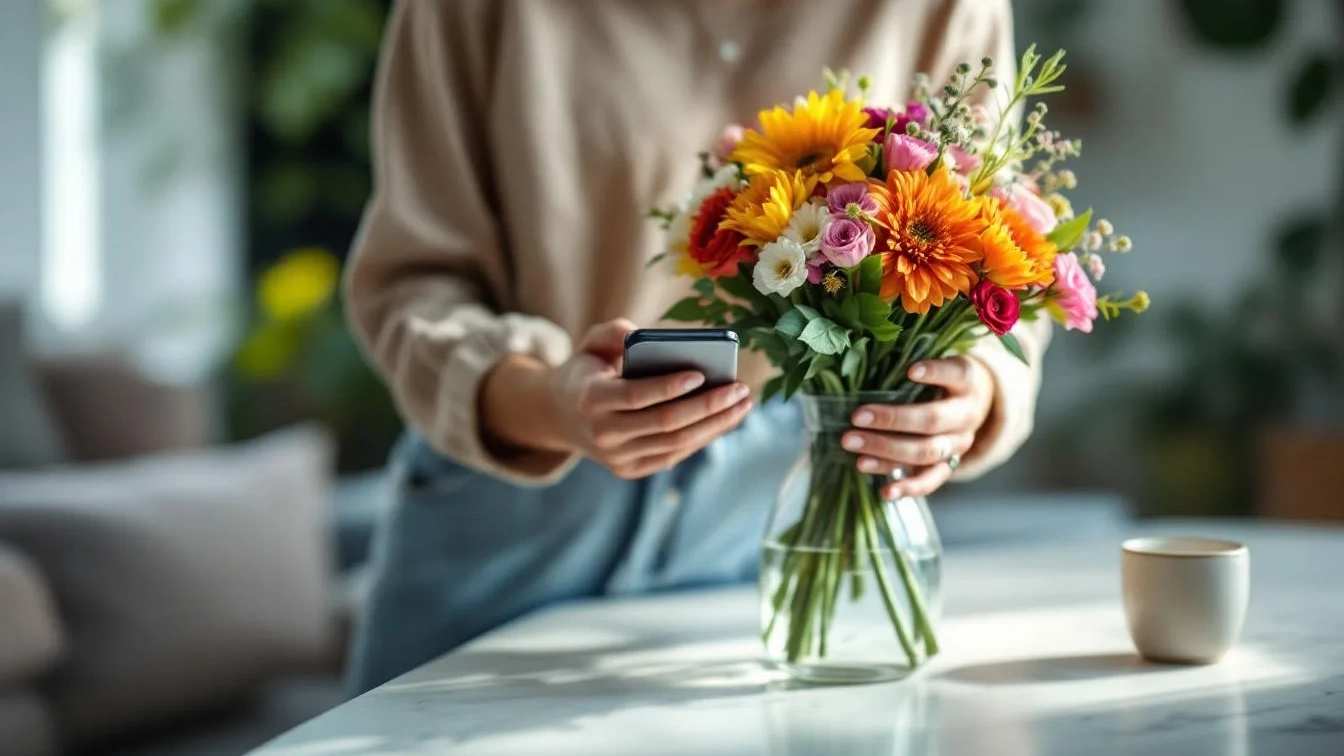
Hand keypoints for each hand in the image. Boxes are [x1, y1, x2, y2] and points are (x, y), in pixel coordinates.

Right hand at [481, 319, 753, 479]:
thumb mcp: (591, 342)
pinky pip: (674, 454)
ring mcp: (616, 457)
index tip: (701, 373)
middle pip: (665, 423)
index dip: (669, 387)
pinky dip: (703, 437)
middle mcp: (602, 433)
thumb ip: (613, 331)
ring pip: (676, 444)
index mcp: (590, 398)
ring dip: (715, 425)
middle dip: (707, 406)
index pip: (635, 396)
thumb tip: (643, 334)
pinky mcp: (630, 470)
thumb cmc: (589, 369)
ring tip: (743, 403)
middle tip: (740, 388)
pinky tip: (726, 418)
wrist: (563, 415)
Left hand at [841, 356, 994, 498]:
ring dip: (887, 451)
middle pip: (932, 420)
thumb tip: (867, 353)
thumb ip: (911, 359)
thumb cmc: (942, 377)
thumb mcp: (937, 360)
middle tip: (856, 416)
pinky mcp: (949, 466)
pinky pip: (931, 481)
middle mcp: (968, 414)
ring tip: (852, 445)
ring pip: (927, 452)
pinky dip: (908, 488)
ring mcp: (959, 443)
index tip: (910, 370)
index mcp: (968, 382)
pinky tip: (884, 491)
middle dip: (892, 419)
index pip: (957, 374)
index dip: (935, 372)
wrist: (975, 404)